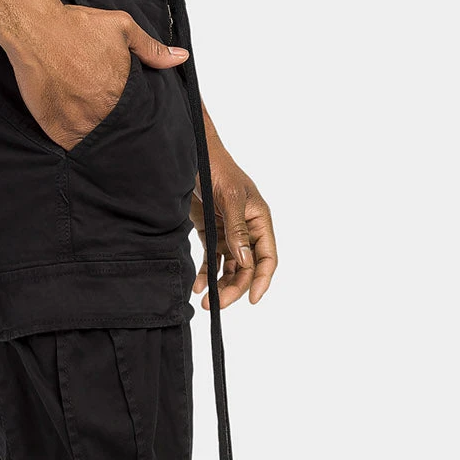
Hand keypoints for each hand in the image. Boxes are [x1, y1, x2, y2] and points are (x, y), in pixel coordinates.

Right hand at [2, 0, 187, 150]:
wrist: (36, 29)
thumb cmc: (77, 26)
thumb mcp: (122, 28)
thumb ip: (151, 49)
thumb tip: (180, 57)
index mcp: (123, 91)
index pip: (138, 115)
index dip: (134, 117)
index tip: (129, 115)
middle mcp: (104, 111)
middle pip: (118, 132)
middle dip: (118, 129)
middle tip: (110, 123)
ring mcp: (81, 124)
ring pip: (98, 144)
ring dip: (99, 140)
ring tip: (95, 130)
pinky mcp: (59, 131)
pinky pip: (74, 149)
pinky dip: (77, 146)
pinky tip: (78, 136)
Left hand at [191, 131, 277, 308]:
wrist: (192, 155)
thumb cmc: (216, 169)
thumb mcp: (229, 197)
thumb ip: (237, 229)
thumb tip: (245, 260)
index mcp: (259, 220)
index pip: (267, 258)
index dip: (261, 280)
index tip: (252, 300)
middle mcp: (247, 230)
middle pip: (245, 268)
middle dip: (234, 288)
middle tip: (216, 304)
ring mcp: (229, 233)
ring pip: (229, 268)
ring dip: (219, 286)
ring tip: (205, 302)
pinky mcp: (211, 233)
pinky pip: (211, 260)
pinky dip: (205, 275)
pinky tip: (197, 287)